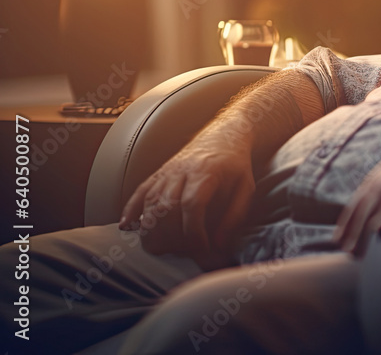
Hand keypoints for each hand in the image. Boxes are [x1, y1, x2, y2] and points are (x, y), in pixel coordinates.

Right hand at [119, 138, 254, 267]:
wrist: (224, 135)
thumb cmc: (236, 165)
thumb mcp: (246, 188)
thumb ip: (235, 216)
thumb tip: (219, 245)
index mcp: (206, 172)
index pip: (192, 204)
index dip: (193, 231)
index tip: (200, 250)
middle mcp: (182, 170)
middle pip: (167, 205)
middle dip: (171, 235)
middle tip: (181, 253)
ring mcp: (167, 171)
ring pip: (150, 200)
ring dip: (151, 228)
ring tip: (158, 249)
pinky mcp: (158, 172)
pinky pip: (140, 191)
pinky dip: (131, 209)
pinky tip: (128, 226)